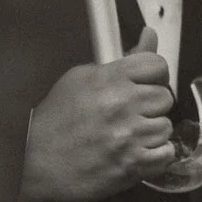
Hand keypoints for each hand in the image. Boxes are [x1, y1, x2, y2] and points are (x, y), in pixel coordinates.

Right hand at [21, 28, 175, 201]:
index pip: (158, 65)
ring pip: (166, 127)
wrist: (35, 160)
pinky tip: (136, 151)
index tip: (147, 83)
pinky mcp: (131, 165)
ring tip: (128, 135)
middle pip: (165, 97)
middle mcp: (122, 105)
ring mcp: (128, 137)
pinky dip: (155, 156)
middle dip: (151, 105)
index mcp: (110, 79)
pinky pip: (166, 155)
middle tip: (131, 112)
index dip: (155, 75)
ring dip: (151, 132)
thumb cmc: (55, 120)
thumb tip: (149, 36)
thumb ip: (122, 58)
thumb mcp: (82, 77)